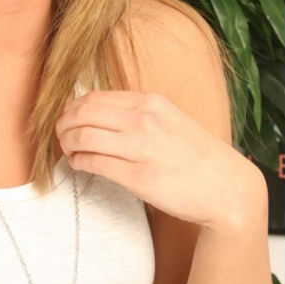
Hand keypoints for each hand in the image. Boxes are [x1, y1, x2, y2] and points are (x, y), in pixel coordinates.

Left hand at [55, 90, 264, 233]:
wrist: (226, 187)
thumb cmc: (195, 154)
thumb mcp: (168, 118)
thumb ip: (137, 112)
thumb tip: (97, 111)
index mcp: (150, 102)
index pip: (96, 97)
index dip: (72, 106)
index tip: (65, 116)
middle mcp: (144, 120)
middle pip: (84, 112)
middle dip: (63, 122)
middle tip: (58, 132)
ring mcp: (141, 148)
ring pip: (85, 137)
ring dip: (66, 143)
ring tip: (65, 149)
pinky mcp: (140, 178)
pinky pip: (96, 164)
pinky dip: (78, 162)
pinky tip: (77, 164)